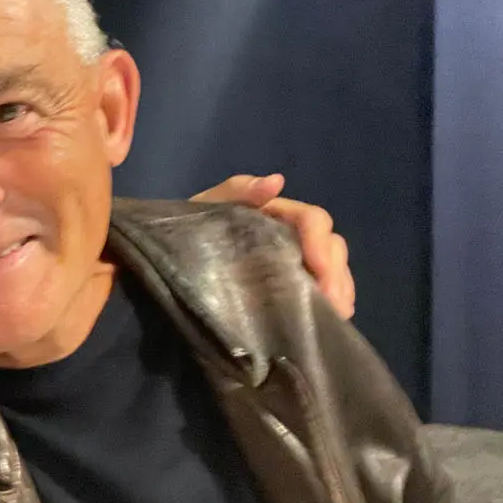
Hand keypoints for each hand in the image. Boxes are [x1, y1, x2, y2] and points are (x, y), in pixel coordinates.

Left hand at [191, 173, 355, 319]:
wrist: (163, 261)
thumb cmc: (186, 231)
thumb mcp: (205, 207)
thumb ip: (236, 192)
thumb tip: (276, 181)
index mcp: (275, 214)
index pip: (312, 220)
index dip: (320, 243)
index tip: (319, 269)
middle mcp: (290, 237)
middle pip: (329, 247)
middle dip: (335, 273)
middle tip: (335, 304)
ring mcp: (289, 264)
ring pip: (330, 271)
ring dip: (339, 291)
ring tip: (338, 316)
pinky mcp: (284, 291)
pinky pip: (316, 294)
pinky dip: (328, 305)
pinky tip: (331, 321)